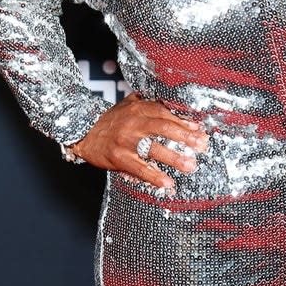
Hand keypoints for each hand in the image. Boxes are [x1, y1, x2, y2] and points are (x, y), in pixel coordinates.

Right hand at [69, 93, 208, 191]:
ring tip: (190, 165)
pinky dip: (154, 176)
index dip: (183, 121)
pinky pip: (139, 168)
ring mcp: (126, 141)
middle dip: (185, 137)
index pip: (165, 112)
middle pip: (163, 128)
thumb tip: (176, 105)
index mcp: (138, 108)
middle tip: (202, 146)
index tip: (199, 129)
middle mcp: (133, 123)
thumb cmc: (111, 120)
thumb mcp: (129, 104)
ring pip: (153, 149)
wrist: (84, 131)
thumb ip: (149, 102)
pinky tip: (167, 182)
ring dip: (174, 158)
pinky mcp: (119, 158)